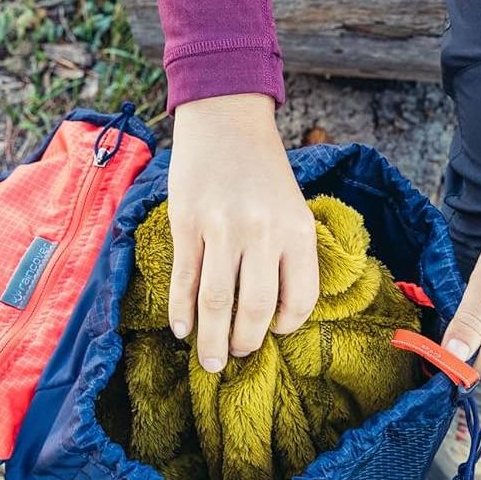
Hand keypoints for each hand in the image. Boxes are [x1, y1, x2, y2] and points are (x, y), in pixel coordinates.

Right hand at [167, 94, 318, 371]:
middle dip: (245, 342)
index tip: (274, 331)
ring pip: (215, 301)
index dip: (287, 325)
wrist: (225, 118)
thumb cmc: (262, 169)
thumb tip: (272, 311)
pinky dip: (181, 311)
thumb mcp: (291, 207)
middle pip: (253, 308)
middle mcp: (262, 231)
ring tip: (210, 361)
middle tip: (238, 356)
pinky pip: (184, 279)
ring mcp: (221, 227)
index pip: (299, 298)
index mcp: (297, 230)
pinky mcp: (186, 223)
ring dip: (211, 339)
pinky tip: (181, 330)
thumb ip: (288, 252)